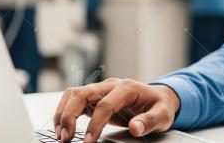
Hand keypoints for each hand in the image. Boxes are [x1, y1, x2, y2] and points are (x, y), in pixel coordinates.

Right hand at [54, 78, 180, 142]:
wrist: (159, 98)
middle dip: (70, 115)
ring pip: (74, 94)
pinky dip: (65, 112)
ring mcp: (101, 90)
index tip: (88, 141)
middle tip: (65, 138)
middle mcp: (111, 85)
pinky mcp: (95, 97)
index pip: (105, 105)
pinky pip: (74, 100)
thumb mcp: (162, 115)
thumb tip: (136, 128)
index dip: (95, 124)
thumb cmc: (160, 106)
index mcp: (127, 88)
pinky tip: (63, 127)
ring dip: (63, 112)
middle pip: (82, 93)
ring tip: (61, 134)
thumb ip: (149, 121)